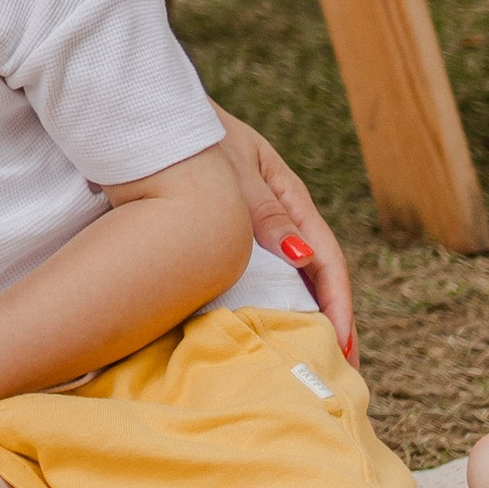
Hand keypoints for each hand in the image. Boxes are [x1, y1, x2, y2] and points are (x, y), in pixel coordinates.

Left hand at [215, 108, 358, 364]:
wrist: (148, 116)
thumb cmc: (191, 138)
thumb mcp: (233, 173)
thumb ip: (265, 213)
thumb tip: (302, 258)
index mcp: (290, 194)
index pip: (327, 259)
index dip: (337, 306)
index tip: (340, 348)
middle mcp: (278, 212)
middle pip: (314, 275)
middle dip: (329, 322)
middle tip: (336, 371)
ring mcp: (254, 222)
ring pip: (286, 278)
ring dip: (300, 317)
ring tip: (307, 358)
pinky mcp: (228, 232)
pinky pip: (255, 274)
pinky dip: (266, 302)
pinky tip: (265, 328)